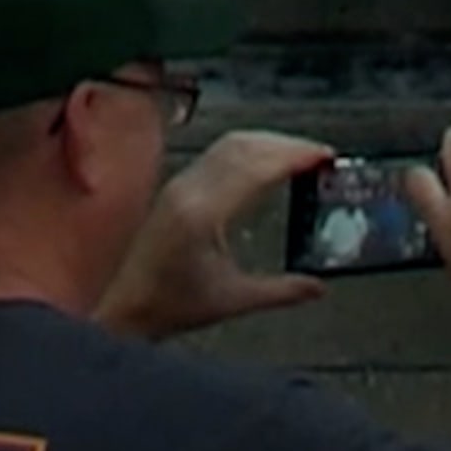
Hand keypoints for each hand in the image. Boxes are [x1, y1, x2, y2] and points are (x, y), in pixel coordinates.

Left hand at [96, 130, 331, 340]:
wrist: (125, 306)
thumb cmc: (173, 305)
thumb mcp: (235, 300)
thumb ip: (283, 291)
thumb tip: (321, 286)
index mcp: (204, 213)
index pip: (257, 169)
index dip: (294, 157)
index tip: (325, 157)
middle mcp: (189, 190)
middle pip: (243, 147)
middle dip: (286, 144)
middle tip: (320, 154)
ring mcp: (180, 186)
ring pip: (229, 146)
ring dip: (267, 143)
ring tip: (300, 154)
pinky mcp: (176, 189)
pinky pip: (216, 155)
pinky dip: (249, 151)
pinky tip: (265, 162)